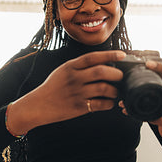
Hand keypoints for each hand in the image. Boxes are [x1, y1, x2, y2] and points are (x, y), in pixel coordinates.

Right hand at [7, 50, 125, 134]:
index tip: (122, 55)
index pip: (93, 57)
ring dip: (114, 90)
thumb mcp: (63, 71)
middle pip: (101, 72)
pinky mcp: (79, 107)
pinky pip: (100, 104)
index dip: (110, 54)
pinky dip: (109, 103)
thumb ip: (80, 66)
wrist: (38, 105)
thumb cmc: (53, 87)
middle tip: (120, 76)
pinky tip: (109, 102)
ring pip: (104, 88)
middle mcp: (74, 78)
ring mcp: (77, 93)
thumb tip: (103, 62)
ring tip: (115, 91)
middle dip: (116, 73)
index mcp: (70, 66)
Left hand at [119, 60, 161, 149]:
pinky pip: (159, 119)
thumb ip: (159, 85)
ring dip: (145, 109)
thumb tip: (136, 76)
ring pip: (161, 108)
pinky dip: (149, 118)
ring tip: (130, 108)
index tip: (147, 63)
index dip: (159, 68)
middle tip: (128, 95)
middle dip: (146, 95)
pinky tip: (142, 116)